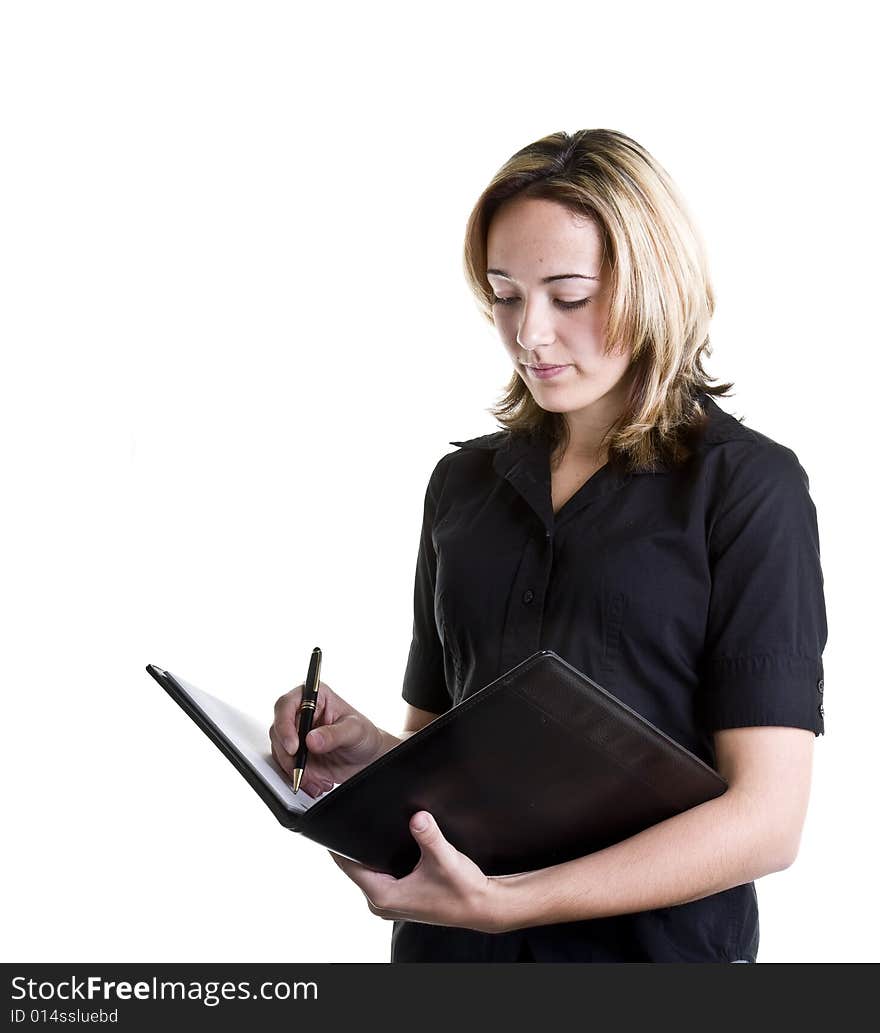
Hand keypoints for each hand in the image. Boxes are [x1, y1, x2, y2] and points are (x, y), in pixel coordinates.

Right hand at [269, 680, 389, 797]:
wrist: (367, 758)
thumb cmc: (364, 735)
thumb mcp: (354, 731)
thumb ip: (334, 734)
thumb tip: (311, 739)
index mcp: (315, 697)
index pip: (287, 705)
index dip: (285, 725)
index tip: (293, 747)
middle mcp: (302, 713)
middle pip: (278, 729)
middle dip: (287, 754)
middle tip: (301, 770)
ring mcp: (297, 734)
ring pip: (279, 750)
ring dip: (293, 768)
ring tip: (315, 778)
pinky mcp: (296, 754)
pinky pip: (286, 765)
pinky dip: (297, 777)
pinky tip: (315, 782)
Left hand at [328, 811, 501, 934]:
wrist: (481, 907)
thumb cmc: (462, 890)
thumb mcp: (445, 858)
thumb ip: (429, 836)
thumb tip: (417, 817)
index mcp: (384, 896)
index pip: (348, 867)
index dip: (339, 845)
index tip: (334, 823)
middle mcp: (381, 903)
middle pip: (355, 869)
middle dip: (354, 846)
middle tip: (355, 819)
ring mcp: (390, 904)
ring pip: (367, 873)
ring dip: (367, 855)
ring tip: (369, 832)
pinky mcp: (399, 900)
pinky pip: (378, 877)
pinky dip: (379, 863)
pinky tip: (387, 848)